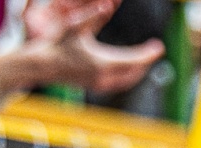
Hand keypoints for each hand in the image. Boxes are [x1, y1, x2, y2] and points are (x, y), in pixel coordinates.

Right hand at [0, 0, 162, 94]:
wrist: (41, 65)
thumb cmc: (57, 42)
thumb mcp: (76, 25)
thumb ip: (94, 14)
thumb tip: (109, 4)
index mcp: (102, 62)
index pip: (134, 60)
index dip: (148, 54)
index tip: (159, 47)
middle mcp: (103, 77)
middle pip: (134, 73)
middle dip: (146, 62)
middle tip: (155, 50)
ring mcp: (98, 84)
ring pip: (127, 81)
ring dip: (138, 71)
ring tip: (146, 60)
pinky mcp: (93, 86)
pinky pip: (118, 84)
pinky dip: (128, 77)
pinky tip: (129, 69)